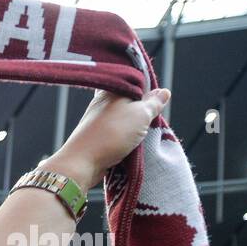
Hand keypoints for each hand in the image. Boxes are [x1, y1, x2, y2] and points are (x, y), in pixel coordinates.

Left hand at [46, 87, 169, 190]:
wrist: (82, 163)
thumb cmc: (113, 133)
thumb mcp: (141, 114)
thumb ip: (153, 103)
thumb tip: (163, 92)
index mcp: (111, 89)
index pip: (134, 82)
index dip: (148, 89)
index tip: (158, 100)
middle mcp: (102, 102)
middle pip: (130, 101)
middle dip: (143, 110)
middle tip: (153, 118)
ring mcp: (97, 121)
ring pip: (123, 118)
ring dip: (135, 126)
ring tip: (144, 132)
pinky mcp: (96, 137)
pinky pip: (117, 133)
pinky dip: (126, 137)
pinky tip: (133, 143)